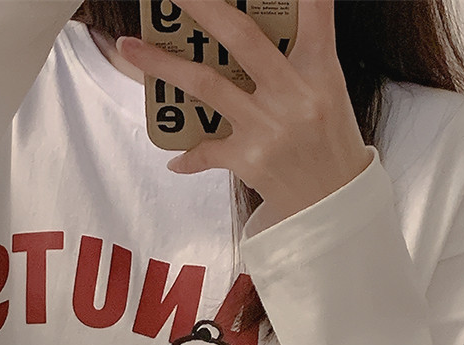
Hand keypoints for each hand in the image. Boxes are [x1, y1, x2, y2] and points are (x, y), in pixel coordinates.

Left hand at [117, 0, 372, 224]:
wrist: (334, 205)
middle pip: (241, 37)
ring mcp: (268, 127)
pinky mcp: (249, 159)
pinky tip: (174, 156)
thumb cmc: (329, 141)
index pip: (315, 13)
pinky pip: (207, 150)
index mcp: (319, 70)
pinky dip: (188, 152)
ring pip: (206, 84)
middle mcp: (293, 94)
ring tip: (129, 47)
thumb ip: (302, 55)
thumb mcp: (328, 90)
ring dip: (162, 63)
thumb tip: (255, 29)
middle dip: (202, 6)